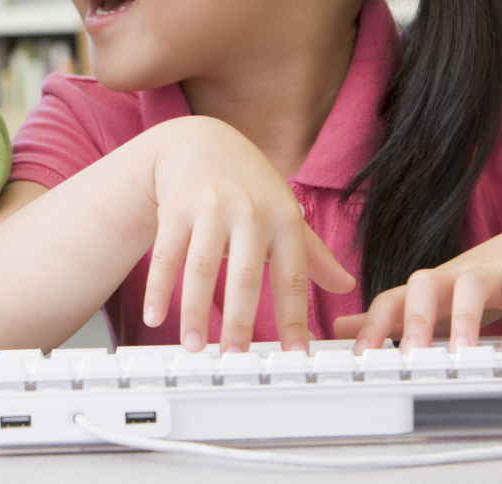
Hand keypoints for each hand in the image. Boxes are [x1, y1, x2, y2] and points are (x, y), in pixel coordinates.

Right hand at [142, 117, 355, 353]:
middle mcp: (249, 212)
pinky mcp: (176, 207)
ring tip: (194, 346)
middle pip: (245, 276)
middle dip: (240, 321)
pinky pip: (166, 253)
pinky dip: (158, 288)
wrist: (199, 141)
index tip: (293, 356)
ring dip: (194, 311)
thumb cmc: (247, 183)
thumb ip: (312, 252)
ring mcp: (210, 208)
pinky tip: (154, 316)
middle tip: (235, 358)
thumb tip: (347, 285)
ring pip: (201, 267)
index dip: (294, 319)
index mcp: (283, 219)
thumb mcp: (284, 212)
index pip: (292, 279)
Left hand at [334, 222, 501, 352]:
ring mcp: (487, 273)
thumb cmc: (472, 285)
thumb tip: (340, 327)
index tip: (361, 356)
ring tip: (463, 353)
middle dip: (414, 319)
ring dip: (465, 318)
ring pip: (469, 287)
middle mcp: (451, 276)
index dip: (372, 324)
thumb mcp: (430, 302)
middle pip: (422, 283)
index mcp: (425, 287)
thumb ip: (390, 317)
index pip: (390, 300)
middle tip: (411, 355)